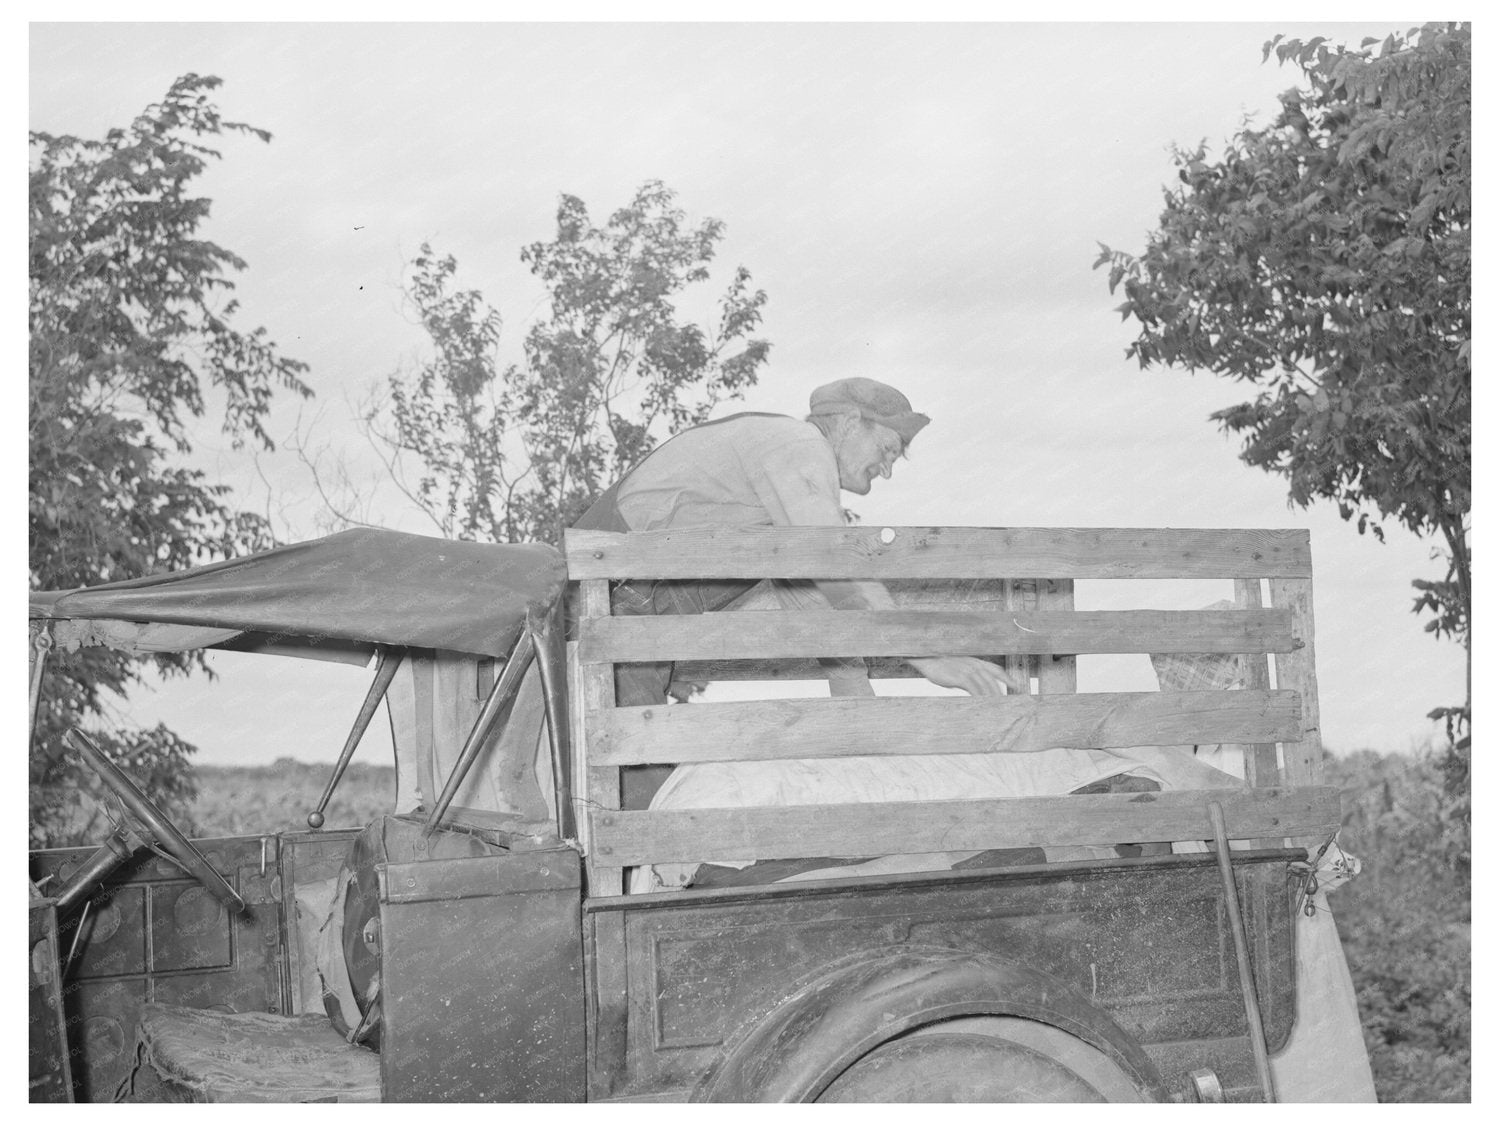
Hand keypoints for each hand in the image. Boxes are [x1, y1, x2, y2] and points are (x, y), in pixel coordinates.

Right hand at [908, 656, 1022, 696]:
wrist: (926, 658)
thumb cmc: (939, 663)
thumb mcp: (957, 667)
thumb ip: (968, 675)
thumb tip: (975, 687)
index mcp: (975, 661)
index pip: (996, 670)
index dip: (1008, 679)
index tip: (1017, 687)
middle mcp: (974, 664)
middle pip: (993, 680)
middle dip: (1002, 692)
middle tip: (1009, 704)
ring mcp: (967, 670)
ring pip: (985, 685)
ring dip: (993, 697)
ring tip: (999, 708)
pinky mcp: (960, 676)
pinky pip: (974, 689)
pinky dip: (980, 697)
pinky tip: (983, 704)